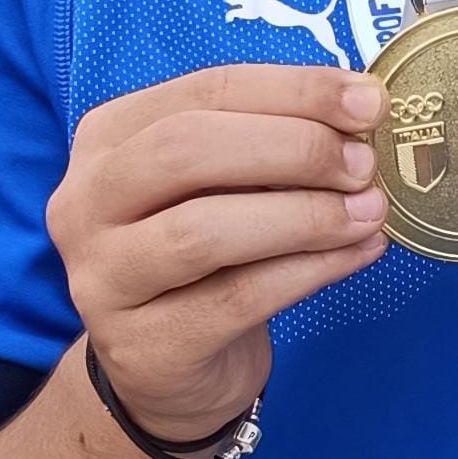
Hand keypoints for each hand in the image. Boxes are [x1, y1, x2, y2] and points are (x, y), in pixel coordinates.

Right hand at [47, 63, 388, 445]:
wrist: (167, 369)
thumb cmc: (206, 248)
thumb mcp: (225, 182)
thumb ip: (273, 139)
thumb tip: (362, 110)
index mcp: (109, 135)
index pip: (206, 89)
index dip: (294, 90)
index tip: (367, 101)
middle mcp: (87, 199)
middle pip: (188, 149)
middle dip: (293, 147)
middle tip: (364, 163)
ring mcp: (102, 278)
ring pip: (205, 231)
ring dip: (305, 215)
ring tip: (370, 212)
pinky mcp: (141, 347)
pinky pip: (235, 299)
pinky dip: (309, 271)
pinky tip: (358, 254)